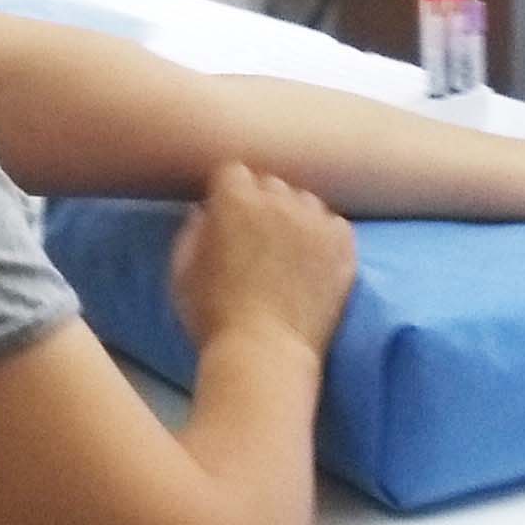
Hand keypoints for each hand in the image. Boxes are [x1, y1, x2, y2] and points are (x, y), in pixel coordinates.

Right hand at [171, 163, 359, 363]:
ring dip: (294, 217)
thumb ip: (192, 231)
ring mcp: (315, 220)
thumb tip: (204, 212)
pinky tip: (313, 261)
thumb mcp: (182, 271)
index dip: (227, 196)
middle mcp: (278, 200)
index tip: (226, 218)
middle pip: (270, 184)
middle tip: (255, 237)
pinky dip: (324, 237)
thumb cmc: (213, 315)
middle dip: (261, 203)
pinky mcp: (342, 245)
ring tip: (288, 249)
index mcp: (234, 200)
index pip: (232, 173)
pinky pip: (334, 224)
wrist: (265, 351)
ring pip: (304, 201)